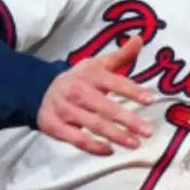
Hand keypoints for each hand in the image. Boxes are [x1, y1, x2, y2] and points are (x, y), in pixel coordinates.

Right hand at [36, 35, 154, 154]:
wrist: (38, 90)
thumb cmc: (77, 79)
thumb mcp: (97, 64)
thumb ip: (121, 56)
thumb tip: (140, 39)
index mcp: (90, 75)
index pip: (115, 83)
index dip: (133, 91)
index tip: (150, 100)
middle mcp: (78, 92)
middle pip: (106, 108)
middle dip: (128, 120)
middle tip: (148, 131)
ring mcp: (66, 110)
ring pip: (94, 125)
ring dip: (116, 135)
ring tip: (135, 143)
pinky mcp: (56, 127)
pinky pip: (77, 139)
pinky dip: (94, 147)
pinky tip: (110, 150)